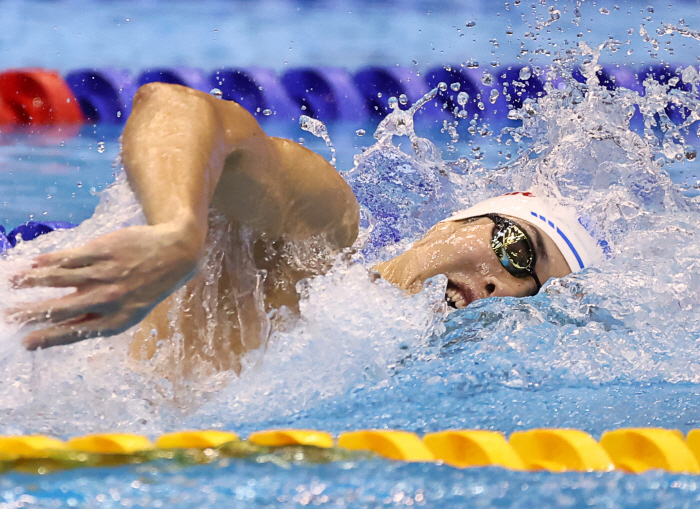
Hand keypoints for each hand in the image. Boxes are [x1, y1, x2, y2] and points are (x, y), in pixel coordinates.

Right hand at [7, 223, 201, 349]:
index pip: (75, 332)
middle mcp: (109, 298)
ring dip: (31, 281)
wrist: (176, 253)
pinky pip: (69, 257)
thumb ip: (95, 319)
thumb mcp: (129, 311)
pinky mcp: (104, 250)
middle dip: (30, 312)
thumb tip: (54, 330)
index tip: (25, 342)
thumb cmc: (147, 286)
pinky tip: (34, 263)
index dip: (48, 338)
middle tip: (7, 315)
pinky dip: (49, 260)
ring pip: (59, 277)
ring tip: (12, 282)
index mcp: (116, 320)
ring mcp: (106, 272)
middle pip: (61, 307)